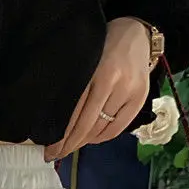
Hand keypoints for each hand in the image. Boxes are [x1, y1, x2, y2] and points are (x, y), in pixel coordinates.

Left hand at [45, 17, 151, 161]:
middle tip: (55, 155)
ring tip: (70, 148)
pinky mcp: (139, 99)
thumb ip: (74, 87)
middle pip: (87, 123)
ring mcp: (129, 91)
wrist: (137, 34)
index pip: (74, 111)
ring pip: (101, 128)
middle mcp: (112, 81)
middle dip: (69, 144)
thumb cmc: (103, 47)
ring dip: (84, 142)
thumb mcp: (84, 61)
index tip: (49, 148)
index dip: (60, 134)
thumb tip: (55, 121)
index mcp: (94, 70)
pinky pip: (116, 128)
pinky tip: (90, 140)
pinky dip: (101, 138)